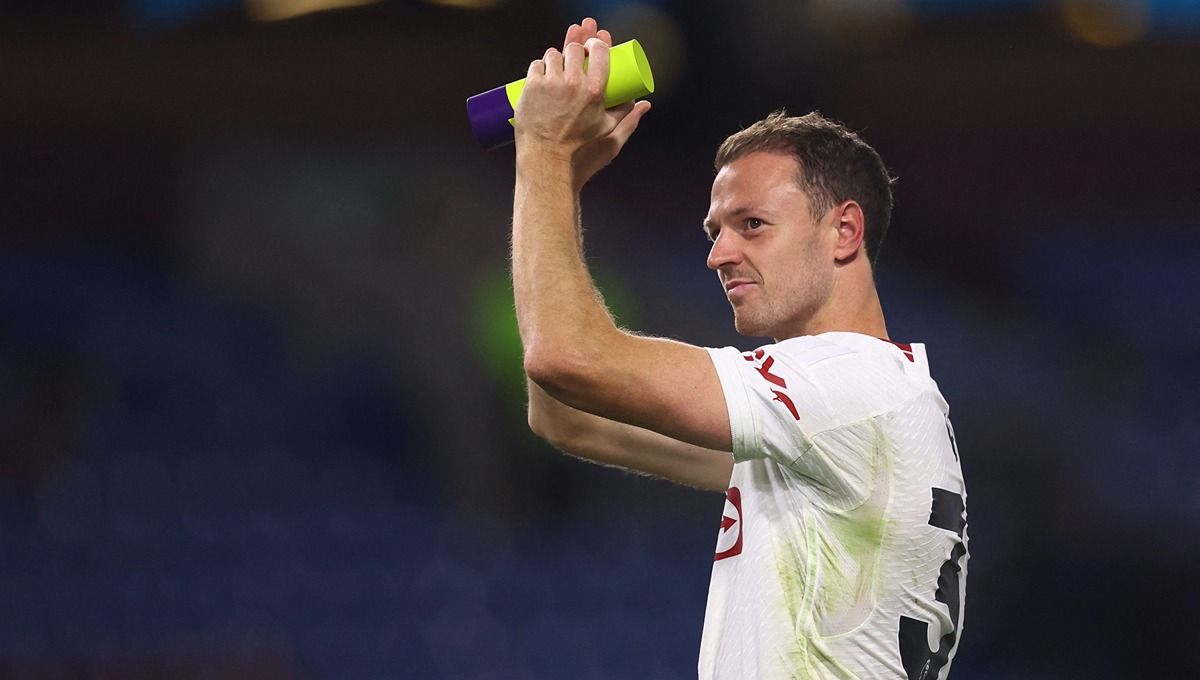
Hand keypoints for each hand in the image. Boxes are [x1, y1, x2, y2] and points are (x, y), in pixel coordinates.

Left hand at [514, 18, 650, 188]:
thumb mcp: (610, 136)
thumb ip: (628, 118)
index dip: (596, 42)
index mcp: (595, 91)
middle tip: (574, 56)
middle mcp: (573, 83)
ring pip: (553, 54)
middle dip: (575, 48)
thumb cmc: (580, 152)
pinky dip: (540, 67)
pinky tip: (543, 73)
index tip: (593, 43)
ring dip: (556, 58)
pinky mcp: (531, 88)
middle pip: (574, 48)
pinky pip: (536, 65)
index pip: (598, 51)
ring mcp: (550, 84)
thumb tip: (644, 105)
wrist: (547, 162)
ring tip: (558, 69)